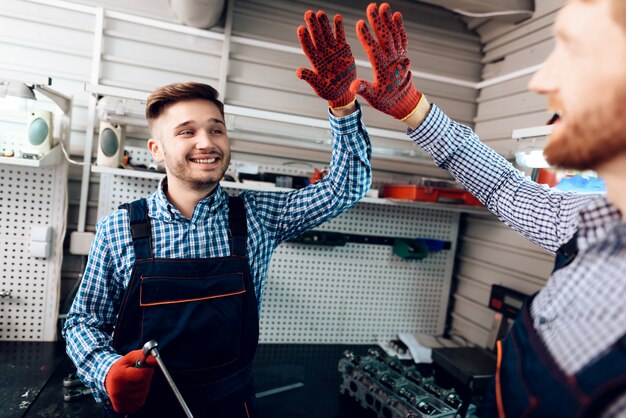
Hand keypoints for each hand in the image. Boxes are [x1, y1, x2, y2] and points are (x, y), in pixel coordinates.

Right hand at [105, 349, 156, 412]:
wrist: (108, 380)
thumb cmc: (121, 368)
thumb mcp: (130, 358)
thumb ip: (142, 356)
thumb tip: (154, 359)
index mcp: (119, 376)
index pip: (142, 375)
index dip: (147, 370)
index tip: (145, 367)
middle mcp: (118, 390)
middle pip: (144, 385)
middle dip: (145, 378)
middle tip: (138, 375)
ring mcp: (119, 401)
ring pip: (143, 394)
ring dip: (143, 387)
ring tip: (135, 382)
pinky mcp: (121, 408)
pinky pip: (140, 402)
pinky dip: (140, 396)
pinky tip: (133, 391)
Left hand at [296, 10, 356, 108]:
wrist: (344, 91)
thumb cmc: (330, 91)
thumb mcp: (319, 86)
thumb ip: (310, 78)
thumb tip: (298, 72)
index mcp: (316, 62)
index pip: (308, 48)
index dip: (305, 39)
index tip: (301, 29)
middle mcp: (323, 53)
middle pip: (317, 37)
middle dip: (313, 26)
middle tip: (308, 13)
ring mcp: (333, 50)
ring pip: (327, 34)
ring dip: (324, 24)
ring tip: (320, 13)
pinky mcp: (343, 49)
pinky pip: (340, 36)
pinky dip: (339, 27)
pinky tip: (337, 17)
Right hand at [350, 3, 422, 119]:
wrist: (405, 103)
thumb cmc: (386, 101)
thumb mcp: (373, 98)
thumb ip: (364, 89)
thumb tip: (353, 86)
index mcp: (382, 69)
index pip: (373, 50)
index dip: (366, 37)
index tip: (359, 23)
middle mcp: (393, 61)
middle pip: (385, 38)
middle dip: (378, 21)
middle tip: (371, 7)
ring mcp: (400, 56)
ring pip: (395, 35)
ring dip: (389, 20)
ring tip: (383, 6)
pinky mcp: (403, 55)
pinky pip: (402, 39)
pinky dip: (400, 27)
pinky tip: (396, 16)